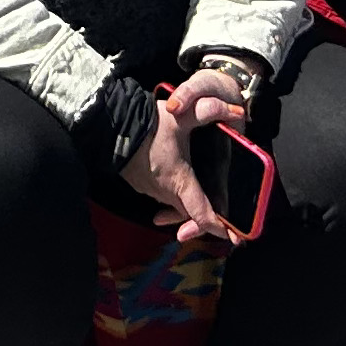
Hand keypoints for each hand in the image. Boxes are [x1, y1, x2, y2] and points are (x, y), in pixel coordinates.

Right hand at [121, 67, 253, 246]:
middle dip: (206, 216)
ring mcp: (150, 190)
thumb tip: (236, 110)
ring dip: (187, 201)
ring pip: (175, 204)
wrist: (109, 124)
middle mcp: (166, 192)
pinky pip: (161, 194)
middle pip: (191, 213)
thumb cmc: (148, 124)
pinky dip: (171, 191)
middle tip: (223, 216)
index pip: (204, 217)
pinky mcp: (139, 184)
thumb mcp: (181, 116)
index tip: (234, 235)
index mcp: (181, 182)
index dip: (221, 228)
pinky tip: (172, 175)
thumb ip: (209, 111)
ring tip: (199, 192)